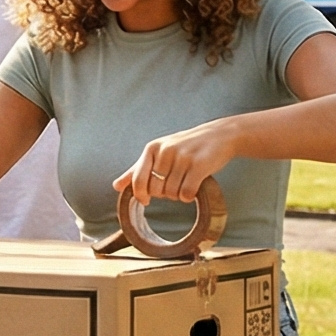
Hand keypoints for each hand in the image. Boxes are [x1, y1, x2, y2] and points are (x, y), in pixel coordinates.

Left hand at [115, 121, 239, 210]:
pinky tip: (194, 188)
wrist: (219, 135)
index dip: (140, 195)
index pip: (138, 180)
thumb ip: (137, 169)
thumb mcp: (159, 152)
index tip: (146, 200)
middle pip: (156, 190)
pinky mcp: (199, 165)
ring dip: (178, 195)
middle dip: (164, 194)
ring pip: (172, 194)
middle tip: (174, 184)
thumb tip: (116, 186)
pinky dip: (189, 196)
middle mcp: (165, 151)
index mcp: (152, 148)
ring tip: (185, 183)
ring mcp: (183, 158)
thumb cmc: (186, 146)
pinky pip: (186, 193)